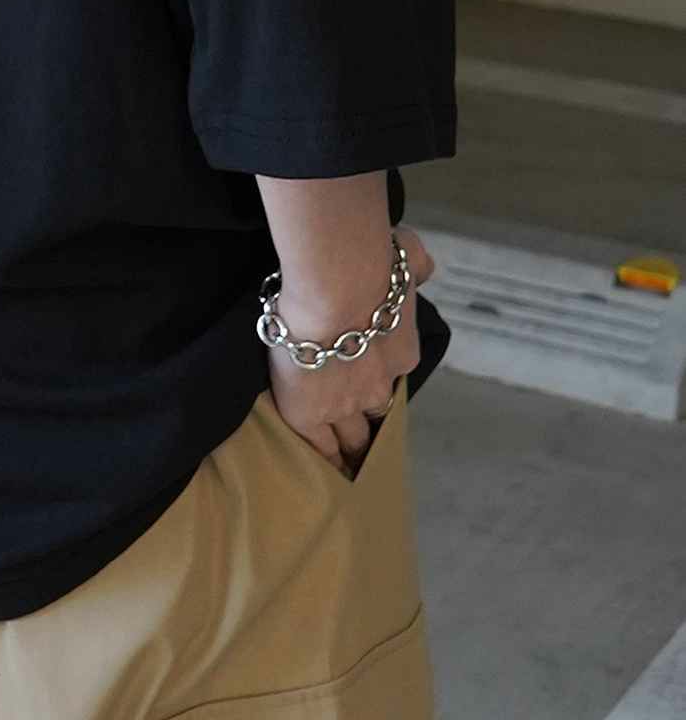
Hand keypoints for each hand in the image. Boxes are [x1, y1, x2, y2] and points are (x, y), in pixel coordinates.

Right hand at [265, 224, 436, 477]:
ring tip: (345, 464)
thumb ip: (412, 262)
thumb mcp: (404, 259)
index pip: (391, 374)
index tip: (374, 379)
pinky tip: (323, 471)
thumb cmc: (370, 262)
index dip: (382, 377)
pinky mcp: (308, 412)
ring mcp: (345, 402)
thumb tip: (422, 262)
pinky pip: (320, 445)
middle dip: (372, 424)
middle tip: (365, 437)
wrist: (338, 285)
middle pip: (378, 413)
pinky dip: (324, 458)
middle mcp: (379, 384)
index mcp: (400, 351)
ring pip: (352, 436)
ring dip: (350, 446)